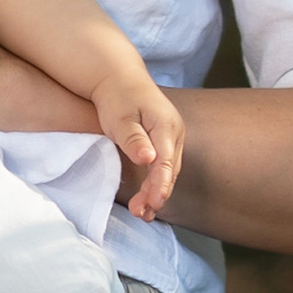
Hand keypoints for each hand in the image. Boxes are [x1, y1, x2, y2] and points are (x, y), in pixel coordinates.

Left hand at [99, 71, 185, 221]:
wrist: (119, 78)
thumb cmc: (117, 97)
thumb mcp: (120, 118)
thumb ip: (134, 140)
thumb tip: (148, 159)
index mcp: (166, 125)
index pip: (166, 162)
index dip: (161, 185)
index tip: (154, 203)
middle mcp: (174, 132)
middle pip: (169, 170)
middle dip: (157, 194)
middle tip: (141, 214)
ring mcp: (172, 137)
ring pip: (168, 171)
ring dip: (156, 192)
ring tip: (142, 214)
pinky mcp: (165, 141)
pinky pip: (164, 166)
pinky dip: (156, 183)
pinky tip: (147, 199)